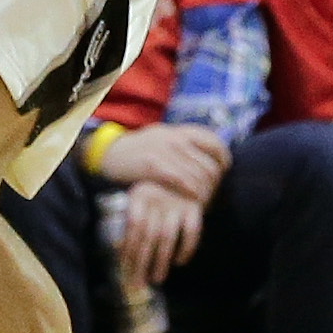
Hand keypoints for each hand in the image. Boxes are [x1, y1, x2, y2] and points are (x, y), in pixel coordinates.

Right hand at [99, 122, 228, 202]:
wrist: (109, 155)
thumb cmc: (140, 152)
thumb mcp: (163, 139)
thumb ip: (185, 145)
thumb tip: (213, 157)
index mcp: (178, 131)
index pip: (214, 141)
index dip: (223, 158)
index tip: (222, 171)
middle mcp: (174, 138)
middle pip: (209, 164)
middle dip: (214, 184)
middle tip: (211, 195)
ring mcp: (163, 150)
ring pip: (199, 176)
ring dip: (204, 193)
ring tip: (202, 202)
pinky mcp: (153, 165)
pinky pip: (183, 181)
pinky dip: (191, 193)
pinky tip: (191, 200)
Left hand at [120, 181, 203, 287]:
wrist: (182, 167)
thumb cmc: (154, 189)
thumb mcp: (138, 198)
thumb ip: (130, 220)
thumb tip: (117, 248)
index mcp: (139, 194)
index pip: (132, 227)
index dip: (128, 249)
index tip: (125, 269)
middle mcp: (157, 198)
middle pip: (148, 235)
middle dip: (141, 262)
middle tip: (137, 283)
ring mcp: (177, 202)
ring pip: (167, 237)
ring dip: (161, 261)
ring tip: (156, 279)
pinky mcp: (195, 207)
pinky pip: (192, 232)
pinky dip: (186, 249)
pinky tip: (178, 262)